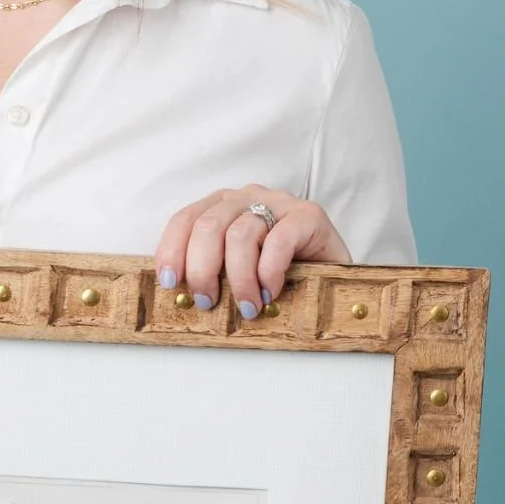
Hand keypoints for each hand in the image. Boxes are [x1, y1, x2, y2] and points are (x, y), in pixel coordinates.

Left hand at [154, 187, 350, 317]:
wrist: (334, 276)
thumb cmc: (278, 275)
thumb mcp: (237, 271)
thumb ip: (212, 271)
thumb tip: (179, 296)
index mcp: (222, 206)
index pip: (185, 219)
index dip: (172, 250)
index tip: (170, 282)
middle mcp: (247, 197)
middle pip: (208, 226)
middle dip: (202, 270)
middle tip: (208, 302)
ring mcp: (279, 202)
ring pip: (241, 234)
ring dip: (239, 278)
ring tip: (247, 307)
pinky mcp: (309, 215)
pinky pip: (279, 241)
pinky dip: (269, 271)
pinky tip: (270, 292)